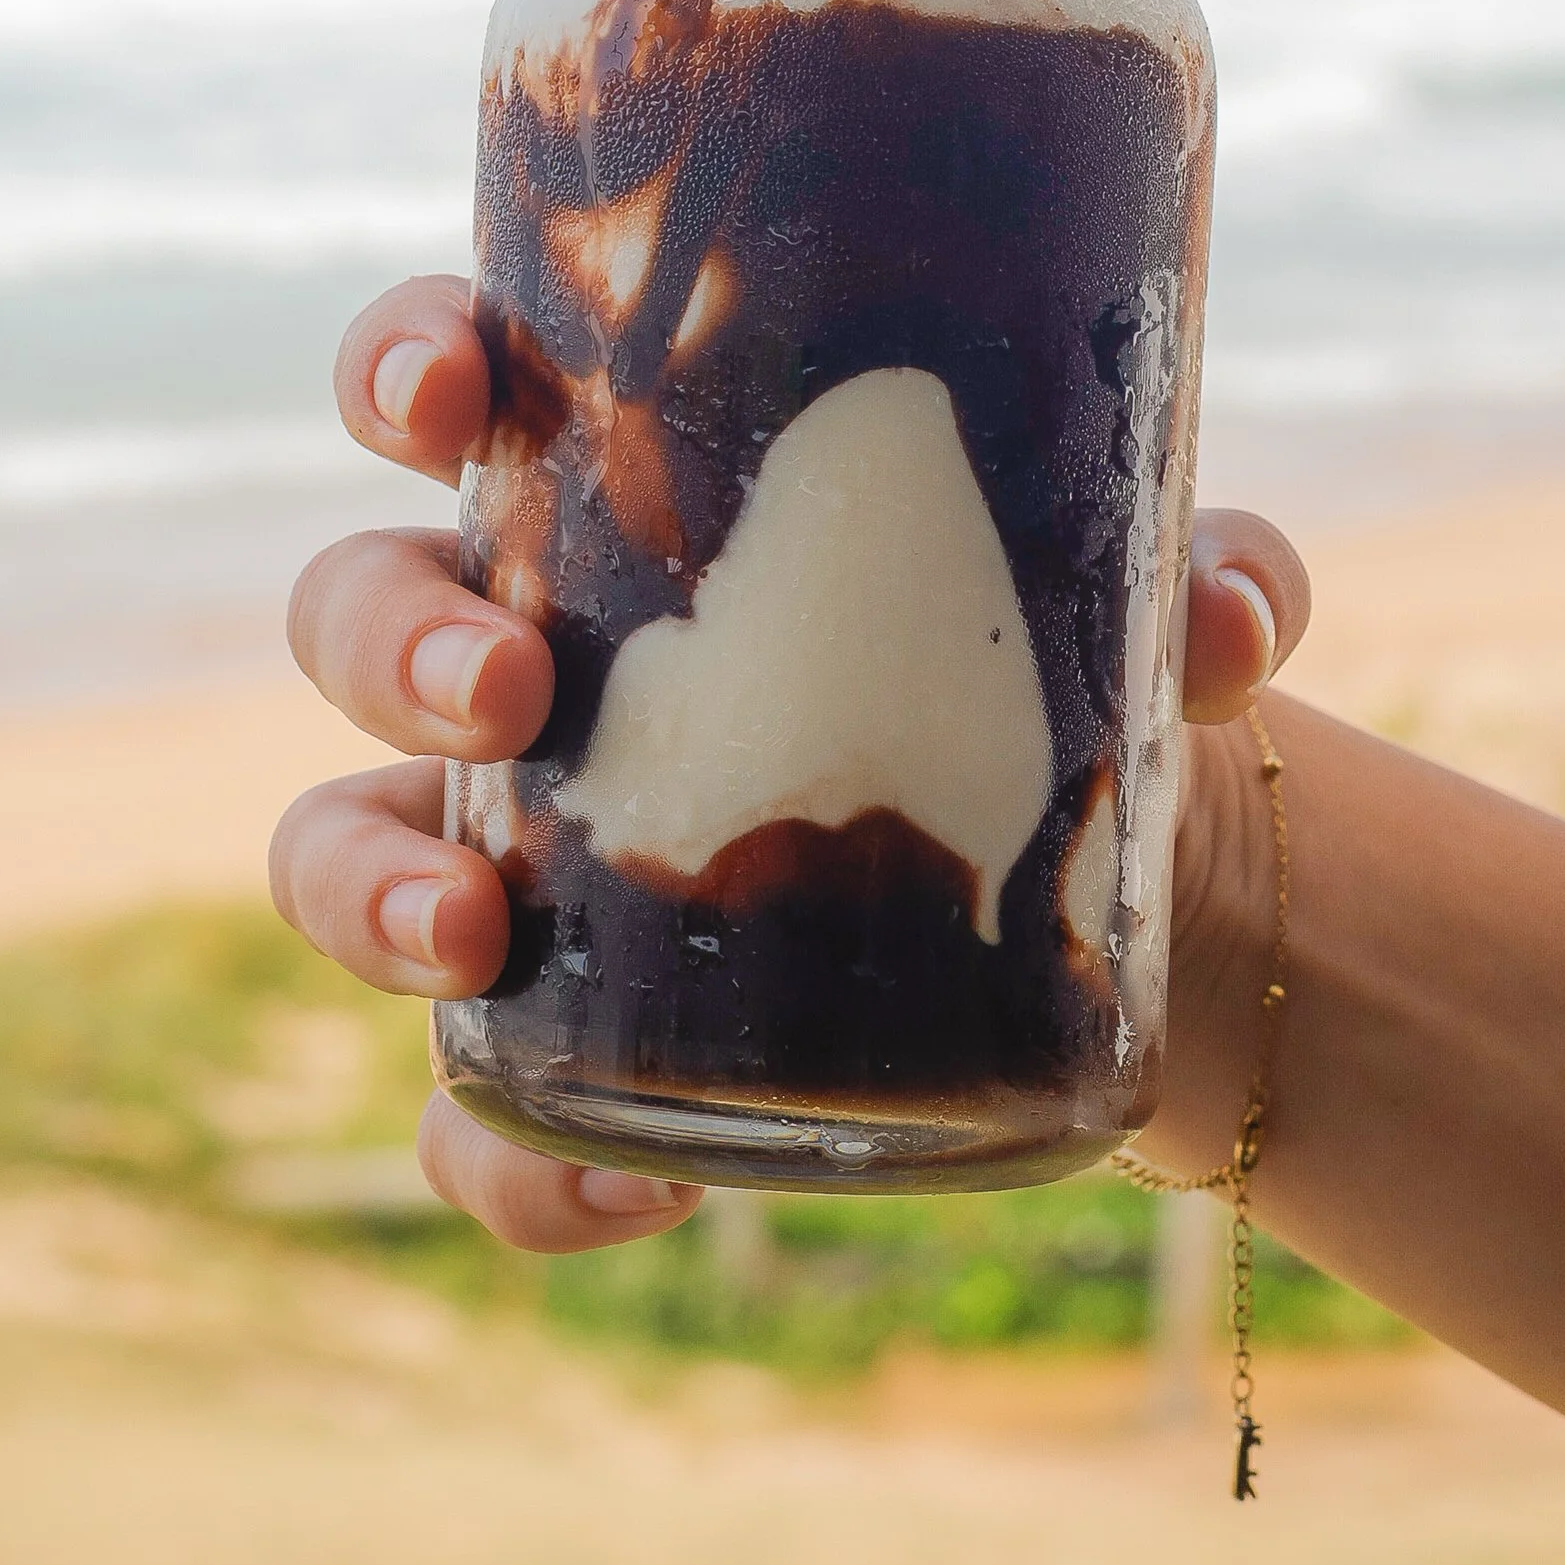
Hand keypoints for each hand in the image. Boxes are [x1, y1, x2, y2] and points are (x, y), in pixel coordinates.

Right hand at [270, 275, 1310, 1252]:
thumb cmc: (1045, 664)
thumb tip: (1230, 602)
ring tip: (469, 928)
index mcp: (615, 494)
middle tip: (508, 691)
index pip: (446, 387)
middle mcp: (531, 654)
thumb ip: (1205, 576)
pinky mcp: (562, 1033)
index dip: (403, 367)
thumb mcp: (1131, 607)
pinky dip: (504, 1160)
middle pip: (357, 612)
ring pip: (333, 843)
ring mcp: (518, 846)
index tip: (444, 399)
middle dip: (392, 643)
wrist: (1089, 893)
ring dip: (365, 882)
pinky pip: (467, 1112)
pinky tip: (619, 1197)